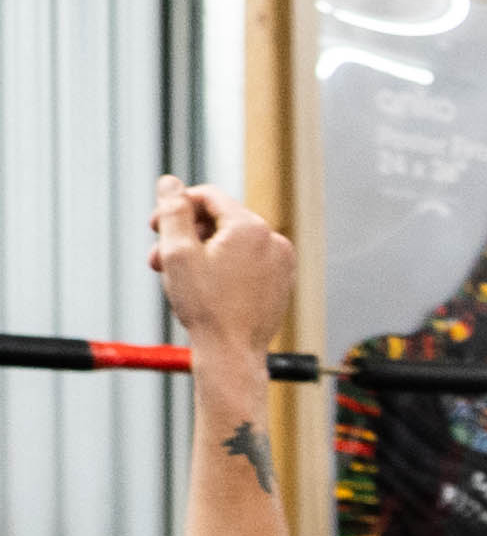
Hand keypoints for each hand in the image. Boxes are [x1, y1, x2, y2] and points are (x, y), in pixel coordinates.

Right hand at [148, 176, 293, 359]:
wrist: (232, 353)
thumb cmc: (206, 307)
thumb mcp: (178, 252)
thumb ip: (173, 211)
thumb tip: (170, 183)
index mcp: (251, 228)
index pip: (207, 197)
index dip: (176, 207)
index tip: (155, 226)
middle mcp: (274, 241)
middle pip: (219, 220)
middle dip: (185, 235)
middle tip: (159, 257)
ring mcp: (281, 263)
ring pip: (231, 243)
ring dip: (199, 252)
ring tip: (175, 275)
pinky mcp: (281, 281)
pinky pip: (246, 262)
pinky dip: (222, 266)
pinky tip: (202, 285)